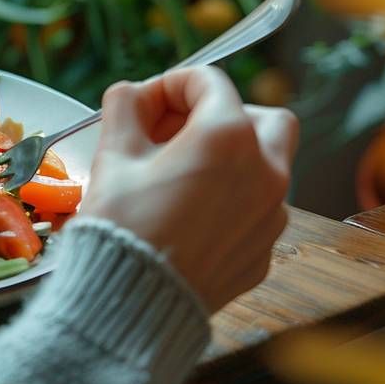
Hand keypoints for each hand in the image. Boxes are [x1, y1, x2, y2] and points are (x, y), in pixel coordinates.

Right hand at [78, 66, 298, 312]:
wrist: (135, 302)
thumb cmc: (123, 227)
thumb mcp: (113, 155)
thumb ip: (124, 108)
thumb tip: (131, 96)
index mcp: (226, 137)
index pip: (208, 81)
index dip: (169, 84)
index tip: (143, 104)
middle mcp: (264, 170)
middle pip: (262, 117)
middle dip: (220, 114)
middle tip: (174, 131)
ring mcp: (271, 213)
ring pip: (266, 164)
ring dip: (229, 156)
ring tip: (177, 174)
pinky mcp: (265, 248)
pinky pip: (256, 207)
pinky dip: (230, 197)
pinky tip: (186, 213)